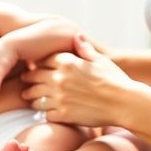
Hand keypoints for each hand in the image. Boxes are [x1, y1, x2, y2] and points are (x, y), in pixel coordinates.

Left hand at [21, 35, 143, 126]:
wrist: (125, 103)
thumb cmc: (115, 80)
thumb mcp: (100, 60)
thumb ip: (84, 49)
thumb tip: (77, 36)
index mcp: (68, 62)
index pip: (42, 60)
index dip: (37, 63)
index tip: (33, 66)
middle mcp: (60, 78)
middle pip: (34, 78)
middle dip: (29, 80)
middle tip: (25, 81)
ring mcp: (60, 97)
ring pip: (36, 97)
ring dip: (33, 98)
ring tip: (31, 99)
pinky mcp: (64, 114)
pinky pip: (46, 114)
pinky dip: (46, 113)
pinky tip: (47, 112)